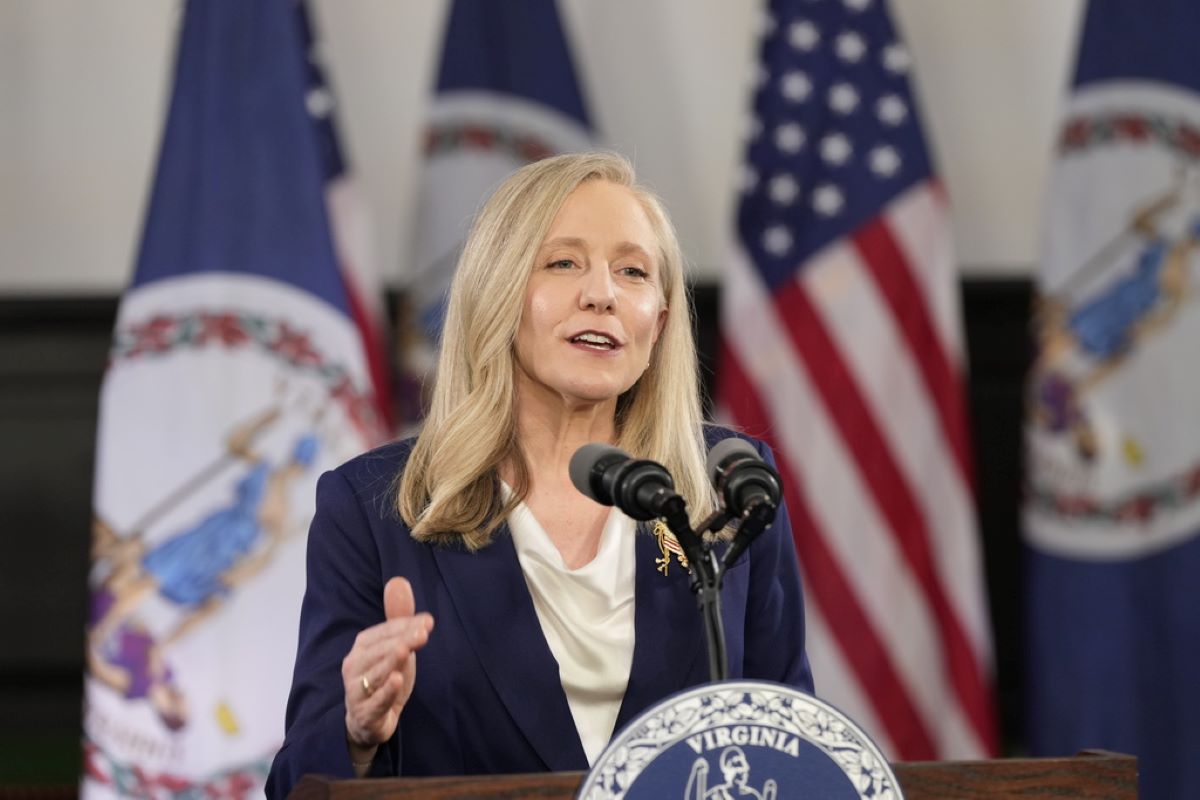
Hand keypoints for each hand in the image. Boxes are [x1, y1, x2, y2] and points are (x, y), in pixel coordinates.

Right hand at [342, 577, 434, 751]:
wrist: (369, 721)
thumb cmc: (383, 677)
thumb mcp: (394, 646)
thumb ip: (398, 618)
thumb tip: (399, 581)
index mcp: (362, 646)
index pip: (385, 632)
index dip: (405, 625)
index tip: (428, 621)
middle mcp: (354, 666)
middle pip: (380, 651)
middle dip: (402, 640)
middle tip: (424, 633)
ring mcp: (356, 691)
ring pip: (375, 675)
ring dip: (390, 662)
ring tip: (404, 650)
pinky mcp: (364, 715)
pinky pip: (375, 703)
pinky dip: (385, 692)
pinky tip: (397, 681)